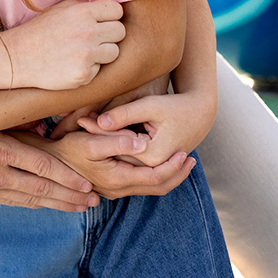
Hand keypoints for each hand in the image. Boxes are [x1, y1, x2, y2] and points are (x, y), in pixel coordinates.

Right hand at [0, 131, 99, 211]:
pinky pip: (11, 202)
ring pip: (29, 200)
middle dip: (70, 196)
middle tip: (94, 201)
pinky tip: (47, 205)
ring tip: (79, 208)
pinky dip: (33, 204)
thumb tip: (45, 130)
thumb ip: (13, 128)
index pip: (42, 167)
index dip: (68, 178)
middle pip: (41, 189)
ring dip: (57, 204)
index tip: (87, 184)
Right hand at [3, 0, 125, 90]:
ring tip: (84, 52)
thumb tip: (113, 9)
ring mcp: (86, 55)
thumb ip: (87, 7)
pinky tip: (73, 64)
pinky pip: (100, 69)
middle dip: (110, 35)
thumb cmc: (41, 31)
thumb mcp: (62, 9)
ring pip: (114, 52)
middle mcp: (87, 32)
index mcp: (83, 12)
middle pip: (120, 31)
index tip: (101, 22)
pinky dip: (90, 68)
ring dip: (103, 53)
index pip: (117, 11)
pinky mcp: (83, 75)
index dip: (110, 17)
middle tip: (94, 39)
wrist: (18, 57)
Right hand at [14, 129, 193, 199]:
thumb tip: (143, 143)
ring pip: (150, 189)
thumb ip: (117, 141)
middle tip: (193, 160)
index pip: (155, 178)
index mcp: (116, 179)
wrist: (45, 162)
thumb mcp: (89, 140)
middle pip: (157, 188)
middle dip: (177, 174)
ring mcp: (113, 190)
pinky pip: (141, 186)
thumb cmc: (65, 147)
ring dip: (168, 176)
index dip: (173, 167)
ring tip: (182, 161)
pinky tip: (159, 162)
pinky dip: (156, 176)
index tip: (187, 153)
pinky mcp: (110, 186)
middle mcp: (116, 190)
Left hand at [80, 86, 217, 168]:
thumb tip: (96, 120)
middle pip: (117, 156)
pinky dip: (115, 150)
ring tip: (86, 128)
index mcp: (151, 156)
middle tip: (77, 124)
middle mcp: (151, 168)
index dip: (98, 131)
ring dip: (105, 146)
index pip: (117, 145)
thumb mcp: (149, 106)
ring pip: (121, 160)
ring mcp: (151, 170)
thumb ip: (123, 115)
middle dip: (97, 140)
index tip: (80, 119)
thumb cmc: (176, 107)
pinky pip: (128, 161)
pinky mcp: (150, 167)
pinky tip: (101, 136)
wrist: (200, 115)